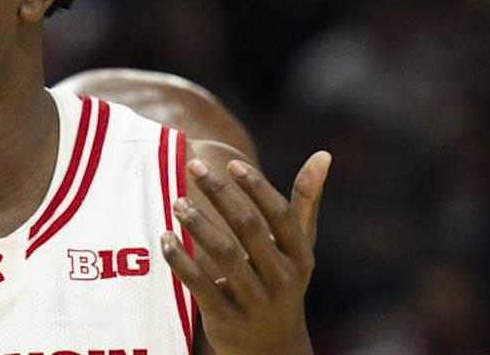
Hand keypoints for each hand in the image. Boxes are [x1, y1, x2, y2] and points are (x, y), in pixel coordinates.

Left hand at [161, 151, 331, 354]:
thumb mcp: (299, 248)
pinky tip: (165, 238)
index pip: (281, 215)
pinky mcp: (226, 317)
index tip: (232, 163)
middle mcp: (281, 278)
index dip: (257, 188)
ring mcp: (254, 300)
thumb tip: (324, 154)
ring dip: (198, 223)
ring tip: (177, 201)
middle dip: (220, 193)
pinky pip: (199, 284)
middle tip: (194, 166)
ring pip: (224, 254)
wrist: (272, 349)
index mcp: (300, 257)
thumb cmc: (282, 282)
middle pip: (249, 227)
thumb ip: (306, 202)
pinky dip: (180, 260)